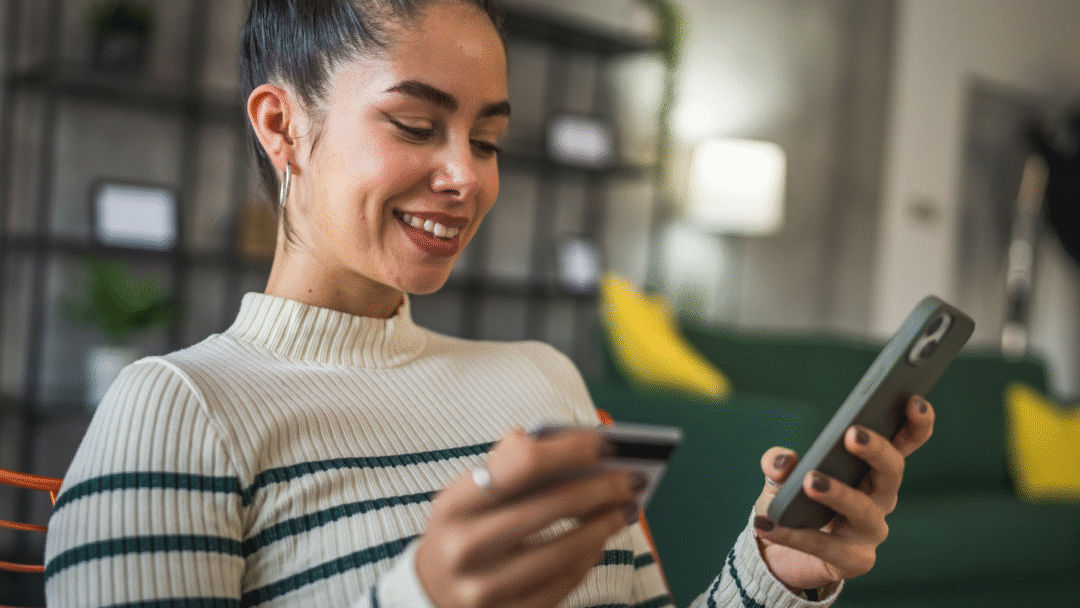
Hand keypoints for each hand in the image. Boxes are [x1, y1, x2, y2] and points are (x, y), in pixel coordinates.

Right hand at [415, 427, 643, 607]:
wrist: (427, 597)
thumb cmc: (461, 531)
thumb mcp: (465, 495)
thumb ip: (504, 464)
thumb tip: (552, 438)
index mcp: (454, 504)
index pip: (522, 463)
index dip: (570, 449)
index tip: (603, 444)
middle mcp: (465, 547)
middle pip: (552, 506)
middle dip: (602, 489)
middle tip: (631, 479)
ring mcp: (485, 589)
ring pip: (565, 551)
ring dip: (604, 526)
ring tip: (623, 510)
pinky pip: (563, 585)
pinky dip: (588, 560)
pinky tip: (599, 542)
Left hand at [751, 396, 934, 591]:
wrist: (778, 552)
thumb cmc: (792, 503)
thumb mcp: (781, 476)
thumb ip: (779, 462)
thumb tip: (784, 461)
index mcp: (871, 469)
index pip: (905, 443)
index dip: (916, 423)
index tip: (913, 400)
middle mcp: (880, 498)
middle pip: (892, 471)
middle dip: (876, 450)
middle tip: (852, 434)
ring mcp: (870, 531)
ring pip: (864, 510)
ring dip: (839, 493)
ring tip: (809, 480)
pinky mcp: (853, 560)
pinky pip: (824, 545)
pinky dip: (793, 534)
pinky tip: (766, 523)